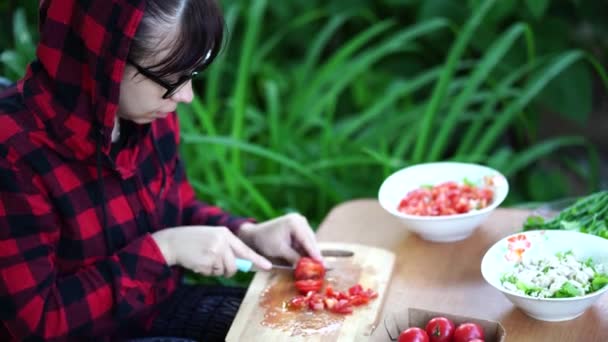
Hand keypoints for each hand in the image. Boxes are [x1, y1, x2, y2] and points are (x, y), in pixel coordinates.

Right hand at [151, 226, 271, 276]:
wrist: (172, 241)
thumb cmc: (193, 241)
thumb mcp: (213, 238)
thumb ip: (228, 249)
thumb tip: (243, 265)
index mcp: (225, 233)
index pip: (245, 249)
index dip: (257, 260)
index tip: (268, 267)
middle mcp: (222, 241)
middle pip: (234, 265)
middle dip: (227, 270)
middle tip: (215, 264)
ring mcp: (215, 250)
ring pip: (223, 271)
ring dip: (214, 270)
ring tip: (203, 259)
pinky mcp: (207, 260)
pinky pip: (212, 273)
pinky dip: (205, 271)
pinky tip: (197, 262)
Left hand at [237, 213, 321, 264]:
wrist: (257, 235)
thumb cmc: (266, 241)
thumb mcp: (280, 250)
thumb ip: (294, 258)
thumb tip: (306, 268)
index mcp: (294, 222)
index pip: (307, 240)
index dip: (314, 252)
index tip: (321, 263)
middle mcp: (299, 220)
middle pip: (310, 240)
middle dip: (314, 253)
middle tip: (321, 267)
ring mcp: (300, 222)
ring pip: (309, 241)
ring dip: (310, 252)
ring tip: (315, 265)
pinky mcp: (299, 227)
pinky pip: (305, 240)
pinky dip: (305, 249)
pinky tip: (308, 259)